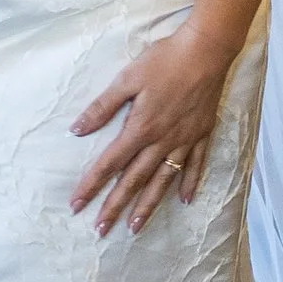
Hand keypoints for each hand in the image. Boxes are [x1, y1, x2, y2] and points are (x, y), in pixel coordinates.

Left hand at [70, 21, 235, 234]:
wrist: (206, 50)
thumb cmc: (164, 60)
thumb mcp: (127, 79)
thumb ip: (102, 107)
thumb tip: (76, 130)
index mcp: (140, 128)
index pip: (109, 163)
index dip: (91, 185)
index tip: (77, 206)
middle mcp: (161, 141)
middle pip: (134, 180)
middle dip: (115, 206)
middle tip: (101, 230)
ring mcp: (184, 141)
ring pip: (163, 180)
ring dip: (148, 205)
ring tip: (135, 227)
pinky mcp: (202, 135)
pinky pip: (196, 165)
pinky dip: (190, 183)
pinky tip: (185, 201)